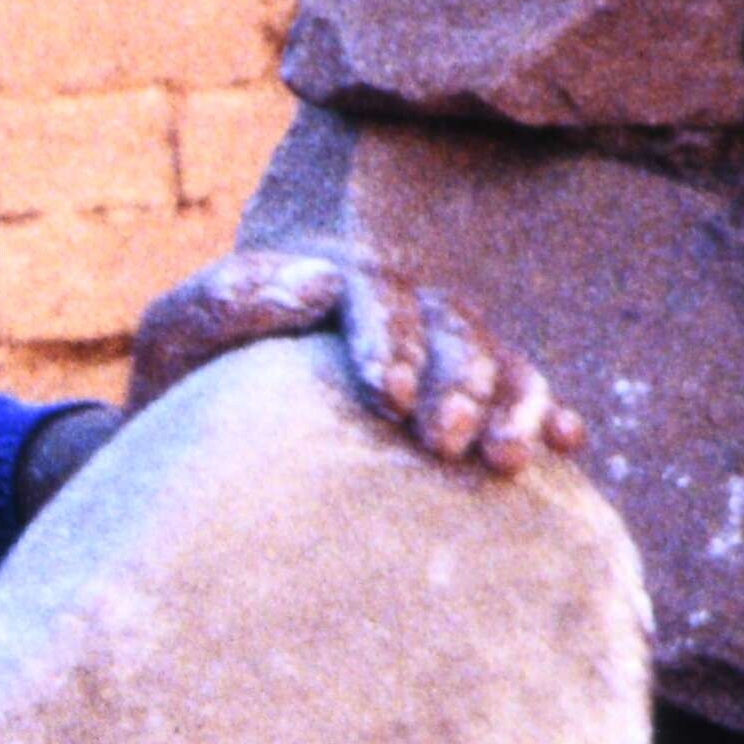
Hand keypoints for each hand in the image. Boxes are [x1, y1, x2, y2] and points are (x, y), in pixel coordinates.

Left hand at [117, 246, 585, 472]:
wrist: (191, 454)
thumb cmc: (178, 391)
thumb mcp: (173, 341)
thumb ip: (223, 303)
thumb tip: (317, 284)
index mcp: (330, 283)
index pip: (376, 294)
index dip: (390, 340)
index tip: (388, 398)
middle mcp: (394, 310)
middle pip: (450, 325)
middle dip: (458, 381)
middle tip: (445, 444)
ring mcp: (435, 355)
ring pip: (497, 358)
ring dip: (512, 402)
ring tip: (505, 461)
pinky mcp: (460, 402)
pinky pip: (517, 397)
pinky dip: (549, 414)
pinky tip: (569, 444)